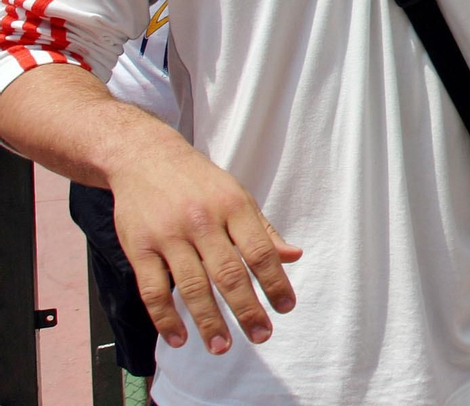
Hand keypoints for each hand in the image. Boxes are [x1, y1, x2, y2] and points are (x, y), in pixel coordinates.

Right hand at [109, 141, 300, 354]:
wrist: (144, 157)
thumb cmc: (199, 182)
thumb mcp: (237, 196)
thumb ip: (263, 230)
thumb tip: (294, 256)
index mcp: (233, 206)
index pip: (260, 252)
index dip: (275, 282)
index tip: (286, 308)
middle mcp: (202, 221)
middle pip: (229, 274)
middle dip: (247, 310)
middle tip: (262, 336)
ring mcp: (168, 235)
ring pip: (192, 287)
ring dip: (209, 321)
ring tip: (223, 347)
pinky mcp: (139, 248)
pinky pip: (153, 289)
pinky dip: (165, 318)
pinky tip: (179, 338)